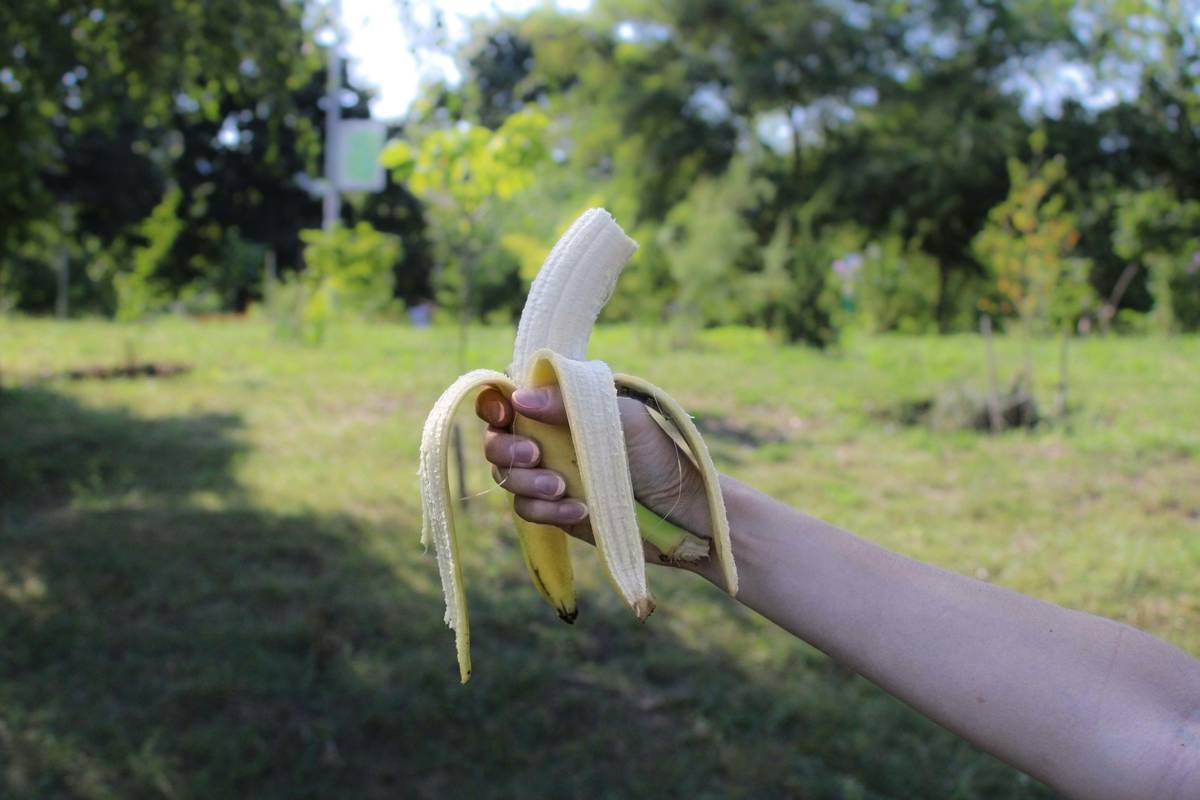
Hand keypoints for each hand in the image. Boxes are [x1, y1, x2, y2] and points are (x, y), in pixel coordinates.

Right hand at [474, 385, 710, 545]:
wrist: (677, 508)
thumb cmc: (654, 452)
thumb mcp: (619, 416)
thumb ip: (570, 403)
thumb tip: (520, 398)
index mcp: (558, 406)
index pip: (507, 397)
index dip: (494, 403)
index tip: (505, 413)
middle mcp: (545, 438)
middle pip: (496, 440)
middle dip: (507, 448)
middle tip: (536, 455)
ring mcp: (546, 475)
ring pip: (506, 477)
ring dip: (528, 483)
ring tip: (562, 488)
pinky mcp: (552, 510)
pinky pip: (527, 509)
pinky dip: (547, 511)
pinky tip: (580, 510)